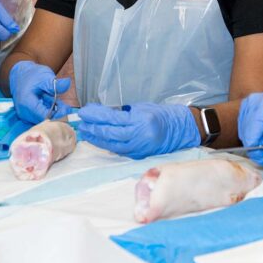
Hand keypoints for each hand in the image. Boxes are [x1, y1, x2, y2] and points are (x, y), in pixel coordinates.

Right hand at [8, 60, 73, 122]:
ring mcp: (24, 115)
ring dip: (53, 113)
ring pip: (42, 120)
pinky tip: (52, 103)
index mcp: (26, 103)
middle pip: (43, 120)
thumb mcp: (45, 77)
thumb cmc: (32, 75)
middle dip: (56, 114)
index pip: (44, 116)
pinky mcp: (27, 115)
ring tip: (59, 103)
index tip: (67, 108)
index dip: (57, 115)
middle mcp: (23, 112)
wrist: (20, 74)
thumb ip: (55, 84)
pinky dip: (48, 112)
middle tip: (66, 106)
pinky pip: (39, 117)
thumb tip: (67, 83)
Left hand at [77, 103, 199, 158]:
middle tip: (81, 123)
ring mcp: (139, 147)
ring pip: (112, 145)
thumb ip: (124, 113)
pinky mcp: (139, 155)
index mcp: (141, 120)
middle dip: (93, 128)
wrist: (181, 129)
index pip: (112, 118)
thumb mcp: (142, 108)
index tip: (84, 112)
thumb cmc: (161, 114)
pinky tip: (98, 140)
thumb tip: (102, 115)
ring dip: (96, 139)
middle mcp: (139, 135)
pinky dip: (107, 145)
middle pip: (110, 133)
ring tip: (86, 133)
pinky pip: (119, 150)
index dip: (96, 116)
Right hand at [238, 91, 262, 165]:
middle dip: (259, 146)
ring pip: (245, 133)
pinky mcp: (247, 107)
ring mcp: (248, 104)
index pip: (251, 135)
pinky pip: (246, 128)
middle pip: (246, 135)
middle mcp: (252, 102)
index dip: (255, 152)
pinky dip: (256, 134)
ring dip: (258, 140)